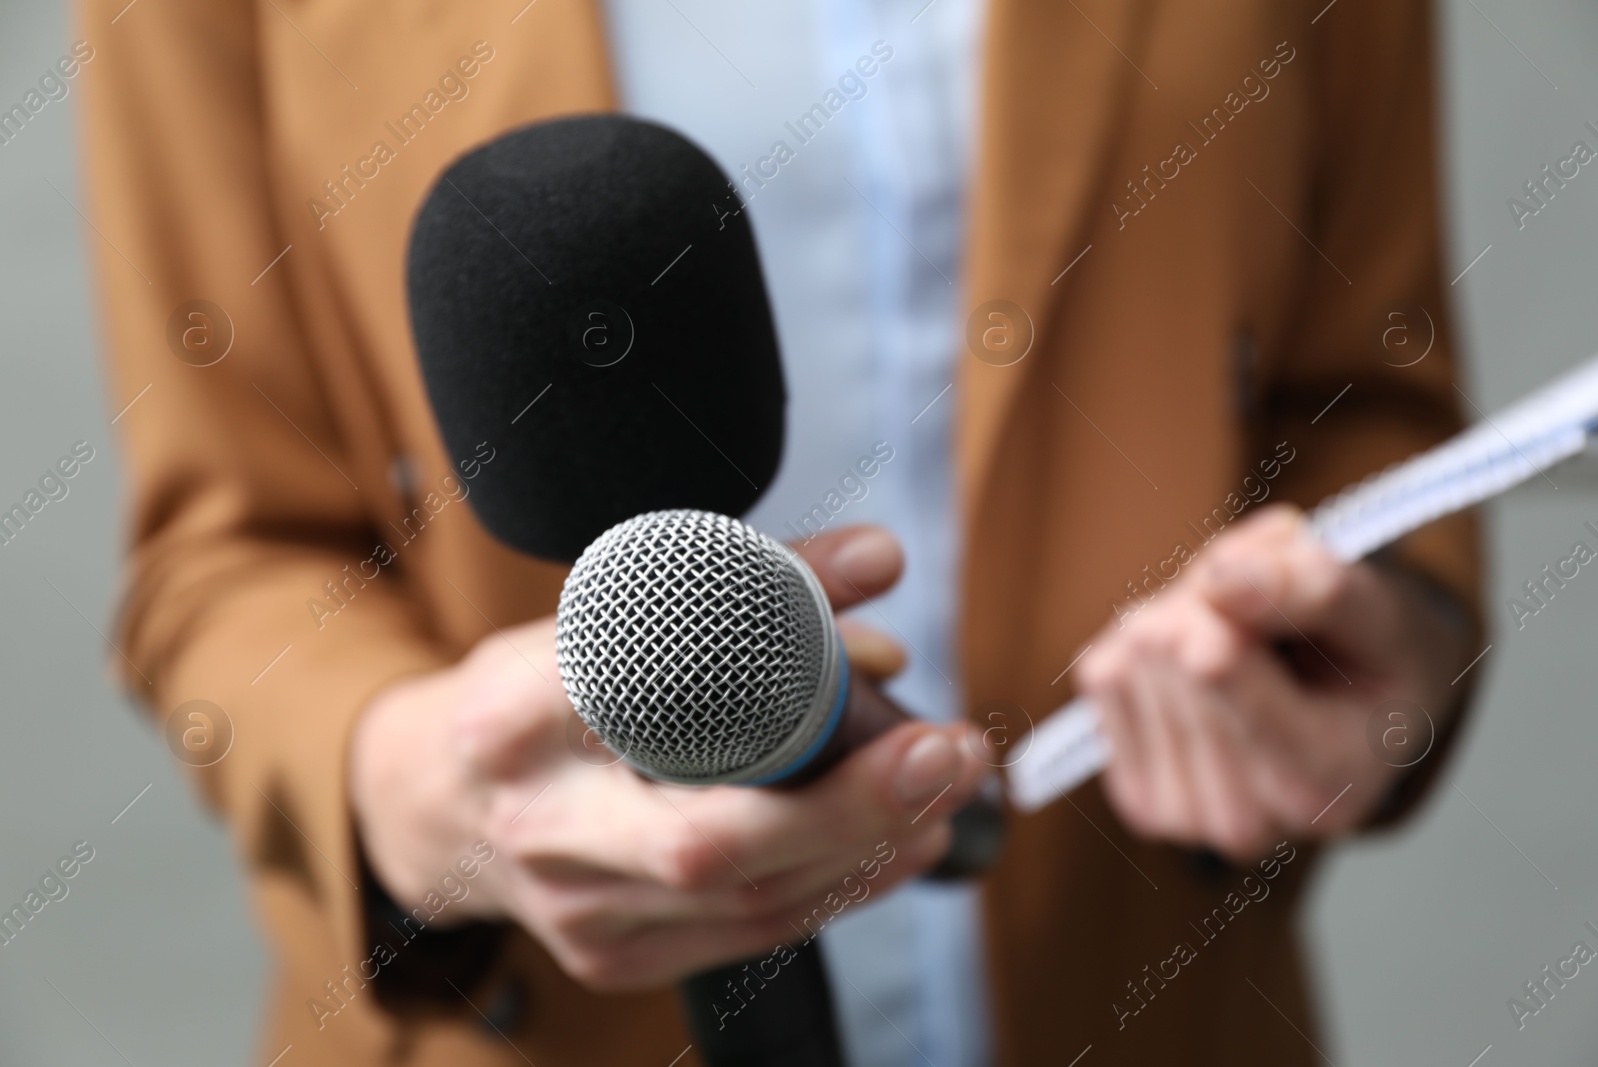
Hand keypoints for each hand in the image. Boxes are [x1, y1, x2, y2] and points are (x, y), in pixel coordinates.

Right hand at [349, 525, 987, 990]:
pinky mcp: (612, 958)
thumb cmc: (523, 700)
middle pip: (709, 843)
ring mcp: (575, 911)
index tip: (868, 651)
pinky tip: (895, 844)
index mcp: (516, 717)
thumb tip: (874, 573)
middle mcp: (541, 827)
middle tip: (950, 752)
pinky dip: (835, 887)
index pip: (642, 688)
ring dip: (868, 848)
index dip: (756, 678)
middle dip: (852, 805)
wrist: (429, 810)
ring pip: (747, 902)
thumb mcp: (591, 618)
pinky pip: (749, 936)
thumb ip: (728, 589)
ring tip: (946, 788)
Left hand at [1078, 504, 1470, 861]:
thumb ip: (1315, 590)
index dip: (1221, 627)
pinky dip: (1135, 643)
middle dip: (1205, 606)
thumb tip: (1224, 580)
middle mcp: (1252, 822)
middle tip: (1250, 596)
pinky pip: (1102, 679)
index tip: (1221, 580)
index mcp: (1328, 783)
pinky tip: (1187, 655)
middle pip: (1178, 668)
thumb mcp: (1379, 609)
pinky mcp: (1136, 793)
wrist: (1351, 710)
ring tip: (1231, 629)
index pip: (1235, 692)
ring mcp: (1185, 818)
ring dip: (1171, 619)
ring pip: (1133, 671)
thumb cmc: (1370, 658)